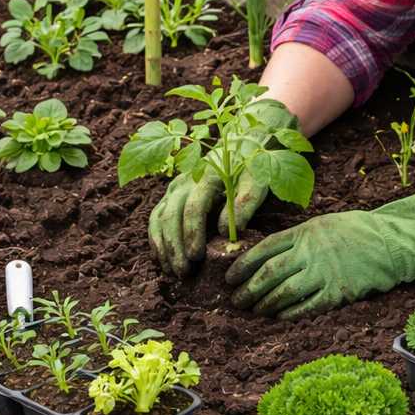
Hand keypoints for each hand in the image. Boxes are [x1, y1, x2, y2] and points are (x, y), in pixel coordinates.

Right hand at [147, 99, 298, 276]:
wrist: (243, 142)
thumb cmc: (253, 166)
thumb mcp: (258, 181)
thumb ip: (245, 203)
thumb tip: (228, 232)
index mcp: (206, 176)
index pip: (193, 207)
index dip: (192, 233)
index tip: (196, 257)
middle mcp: (184, 180)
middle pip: (171, 215)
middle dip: (175, 246)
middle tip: (184, 272)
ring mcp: (174, 187)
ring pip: (159, 218)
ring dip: (164, 246)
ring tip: (173, 272)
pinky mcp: (171, 195)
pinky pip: (156, 219)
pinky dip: (157, 240)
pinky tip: (163, 260)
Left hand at [224, 193, 414, 319]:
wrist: (392, 241)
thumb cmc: (357, 231)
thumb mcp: (323, 224)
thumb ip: (298, 238)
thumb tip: (269, 256)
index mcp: (304, 232)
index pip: (264, 249)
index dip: (243, 265)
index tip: (230, 277)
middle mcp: (310, 252)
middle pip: (269, 273)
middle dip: (249, 289)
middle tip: (237, 301)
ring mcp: (324, 272)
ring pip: (284, 292)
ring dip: (266, 304)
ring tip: (255, 311)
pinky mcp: (338, 292)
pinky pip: (308, 306)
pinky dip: (290, 314)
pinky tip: (280, 317)